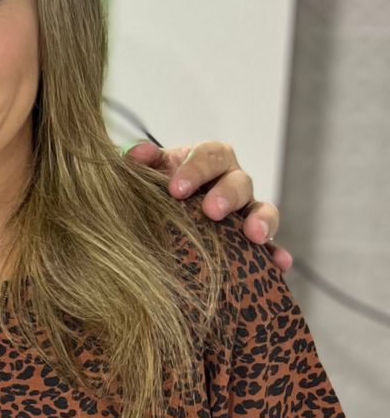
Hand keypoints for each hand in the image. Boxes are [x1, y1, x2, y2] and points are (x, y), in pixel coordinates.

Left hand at [127, 140, 290, 271]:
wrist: (163, 215)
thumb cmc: (160, 187)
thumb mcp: (151, 171)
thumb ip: (144, 162)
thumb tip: (136, 153)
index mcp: (208, 159)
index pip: (210, 155)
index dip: (196, 170)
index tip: (176, 190)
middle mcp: (232, 181)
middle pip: (239, 181)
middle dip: (226, 195)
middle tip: (211, 212)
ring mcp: (246, 210)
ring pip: (262, 209)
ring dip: (262, 220)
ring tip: (255, 236)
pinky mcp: (252, 238)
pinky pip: (270, 245)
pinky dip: (276, 253)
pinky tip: (280, 263)